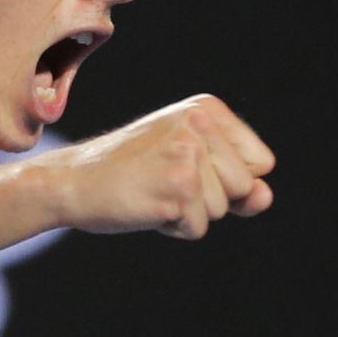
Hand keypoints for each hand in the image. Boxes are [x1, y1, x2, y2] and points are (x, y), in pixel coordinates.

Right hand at [50, 94, 274, 238]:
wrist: (73, 180)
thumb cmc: (133, 173)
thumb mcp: (190, 164)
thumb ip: (238, 182)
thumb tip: (264, 196)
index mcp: (207, 108)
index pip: (261, 162)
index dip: (227, 179)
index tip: (184, 166)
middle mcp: (199, 123)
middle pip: (245, 187)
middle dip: (209, 198)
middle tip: (163, 179)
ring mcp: (187, 153)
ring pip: (221, 210)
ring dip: (188, 213)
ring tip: (152, 190)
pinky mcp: (175, 186)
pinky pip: (197, 228)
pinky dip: (172, 228)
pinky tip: (144, 204)